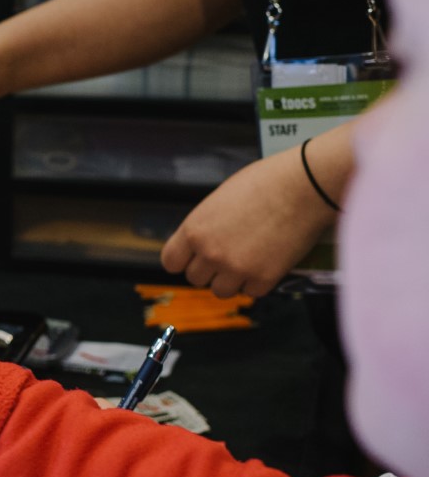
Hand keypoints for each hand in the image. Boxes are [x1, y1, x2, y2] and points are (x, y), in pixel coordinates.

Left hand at [161, 154, 337, 297]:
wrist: (304, 186)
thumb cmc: (265, 183)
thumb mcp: (219, 200)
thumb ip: (205, 226)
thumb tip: (201, 243)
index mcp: (194, 229)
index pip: (171, 262)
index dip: (184, 261)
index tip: (195, 258)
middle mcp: (210, 252)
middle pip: (195, 279)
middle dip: (210, 270)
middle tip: (230, 255)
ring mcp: (236, 268)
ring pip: (221, 291)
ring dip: (232, 280)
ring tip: (248, 260)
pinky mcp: (264, 278)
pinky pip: (252, 292)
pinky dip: (259, 282)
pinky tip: (268, 262)